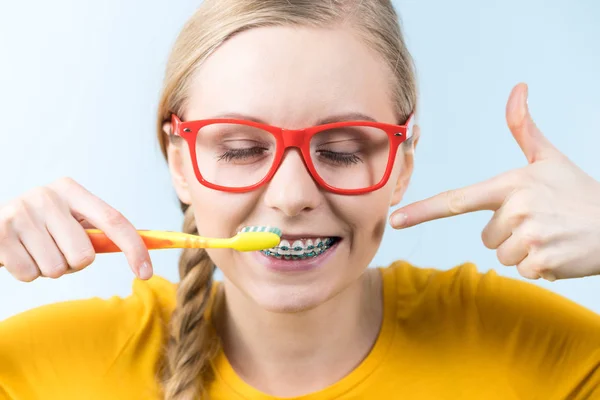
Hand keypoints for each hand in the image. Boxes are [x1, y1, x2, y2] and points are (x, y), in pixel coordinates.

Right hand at [0, 177, 152, 281]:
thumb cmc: (39, 226)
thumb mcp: (68, 220)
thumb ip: (96, 232)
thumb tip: (142, 257)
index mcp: (71, 189)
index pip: (114, 220)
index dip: (134, 248)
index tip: (146, 272)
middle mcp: (47, 196)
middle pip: (84, 256)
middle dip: (73, 263)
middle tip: (55, 250)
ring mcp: (21, 213)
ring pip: (56, 269)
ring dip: (48, 269)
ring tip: (33, 251)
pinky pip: (29, 275)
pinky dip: (26, 273)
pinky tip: (16, 254)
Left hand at [390, 83, 599, 280]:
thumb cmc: (577, 191)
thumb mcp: (549, 157)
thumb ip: (524, 127)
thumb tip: (517, 88)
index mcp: (510, 184)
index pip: (456, 200)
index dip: (422, 210)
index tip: (396, 219)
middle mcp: (516, 209)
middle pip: (486, 236)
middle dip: (509, 233)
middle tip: (540, 221)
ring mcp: (530, 236)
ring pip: (501, 255)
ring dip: (523, 251)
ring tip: (550, 235)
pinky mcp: (542, 262)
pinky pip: (522, 270)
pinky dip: (539, 266)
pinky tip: (558, 250)